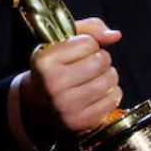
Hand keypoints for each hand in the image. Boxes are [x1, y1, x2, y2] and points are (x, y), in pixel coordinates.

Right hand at [19, 17, 122, 142]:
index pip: (88, 43)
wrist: (35, 105)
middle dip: (101, 59)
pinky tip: (98, 93)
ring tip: (95, 78)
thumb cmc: (52, 69)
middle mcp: (53, 84)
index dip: (88, 45)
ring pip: (110, 80)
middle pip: (102, 61)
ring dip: (108, 76)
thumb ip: (90, 29)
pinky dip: (111, 94)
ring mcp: (66, 106)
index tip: (78, 52)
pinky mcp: (80, 122)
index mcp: (45, 61)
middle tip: (90, 65)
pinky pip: (113, 100)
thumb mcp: (60, 42)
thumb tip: (115, 35)